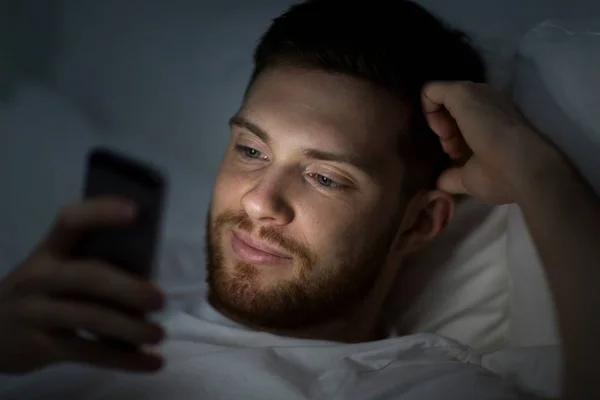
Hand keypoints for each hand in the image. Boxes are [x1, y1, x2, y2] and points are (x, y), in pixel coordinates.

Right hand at [0, 198, 165, 374]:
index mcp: (49, 250)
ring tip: (158, 333)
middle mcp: (38, 277)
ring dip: (131, 328)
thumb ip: (91, 264)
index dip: (101, 213)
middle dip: (127, 288)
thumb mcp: (55, 270)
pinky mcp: (41, 346)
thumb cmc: (42, 292)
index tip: (136, 211)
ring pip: (91, 318)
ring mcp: (36, 313)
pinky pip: (90, 353)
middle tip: (159, 299)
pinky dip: (125, 360)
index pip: (71, 221)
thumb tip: (148, 274)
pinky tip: (152, 361)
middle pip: (88, 276)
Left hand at [422, 81, 558, 203]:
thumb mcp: (473, 179)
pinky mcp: (463, 92)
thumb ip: (453, 178)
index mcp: (492, 117)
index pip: (462, 119)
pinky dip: (428, 112)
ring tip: (450, 145)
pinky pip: (430, 91)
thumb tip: (439, 185)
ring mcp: (476, 93)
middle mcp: (486, 100)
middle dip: (445, 130)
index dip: (452, 138)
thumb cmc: (503, 176)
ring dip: (438, 122)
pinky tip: (442, 133)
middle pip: (451, 108)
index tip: (457, 157)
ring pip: (442, 99)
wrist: (526, 170)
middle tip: (453, 152)